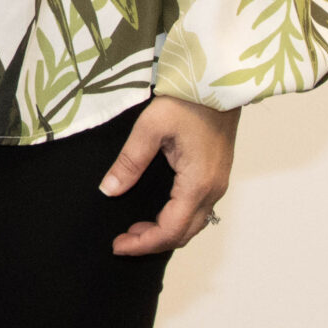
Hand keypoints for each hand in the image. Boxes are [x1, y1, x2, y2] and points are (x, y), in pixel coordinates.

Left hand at [102, 94, 238, 255]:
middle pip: (183, 233)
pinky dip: (176, 219)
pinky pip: (198, 210)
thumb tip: (109, 190)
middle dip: (152, 243)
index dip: (143, 243)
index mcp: (197, 183)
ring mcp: (217, 183)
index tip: (118, 246)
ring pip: (192, 224)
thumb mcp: (150, 128)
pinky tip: (157, 212)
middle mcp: (212, 190)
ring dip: (164, 232)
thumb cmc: (187, 101)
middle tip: (121, 241)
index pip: (170, 230)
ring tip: (134, 230)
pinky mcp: (216, 175)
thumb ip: (129, 162)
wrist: (218, 81)